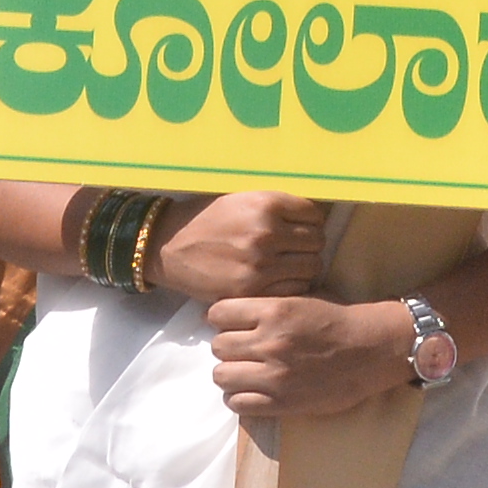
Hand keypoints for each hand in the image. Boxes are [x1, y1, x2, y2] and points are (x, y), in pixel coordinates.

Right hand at [147, 192, 327, 300]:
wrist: (170, 246)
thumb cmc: (208, 219)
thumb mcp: (242, 199)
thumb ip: (276, 206)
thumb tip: (315, 215)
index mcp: (266, 204)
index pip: (315, 214)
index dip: (311, 222)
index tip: (301, 228)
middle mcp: (266, 232)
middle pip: (317, 241)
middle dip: (309, 245)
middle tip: (295, 249)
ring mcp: (261, 263)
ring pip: (312, 267)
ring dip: (304, 267)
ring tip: (289, 266)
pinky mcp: (252, 288)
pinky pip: (295, 288)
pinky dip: (293, 286)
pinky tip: (279, 280)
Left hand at [205, 290, 415, 427]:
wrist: (371, 349)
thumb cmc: (338, 320)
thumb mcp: (301, 298)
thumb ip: (266, 304)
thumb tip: (230, 313)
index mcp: (274, 311)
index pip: (218, 313)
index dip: (222, 318)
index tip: (231, 324)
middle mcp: (269, 342)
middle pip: (217, 346)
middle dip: (227, 347)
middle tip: (241, 350)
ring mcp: (274, 375)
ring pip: (221, 376)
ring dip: (230, 373)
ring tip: (244, 372)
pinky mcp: (281, 402)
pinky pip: (237, 403)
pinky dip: (239, 397)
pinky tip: (252, 391)